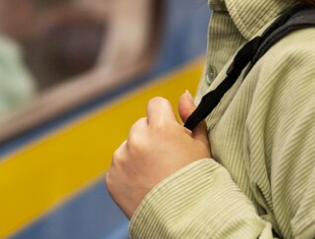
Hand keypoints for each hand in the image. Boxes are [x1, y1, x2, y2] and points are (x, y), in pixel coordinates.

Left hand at [105, 91, 210, 218]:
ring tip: (155, 177)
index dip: (164, 117)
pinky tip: (144, 187)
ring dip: (138, 155)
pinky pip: (119, 167)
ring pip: (128, 146)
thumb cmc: (198, 181)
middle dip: (151, 137)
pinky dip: (128, 174)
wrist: (185, 220)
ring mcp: (121, 158)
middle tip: (165, 160)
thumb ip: (192, 116)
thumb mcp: (202, 146)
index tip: (170, 132)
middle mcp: (137, 139)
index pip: (156, 104)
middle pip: (141, 126)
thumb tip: (183, 95)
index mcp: (160, 127)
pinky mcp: (112, 177)